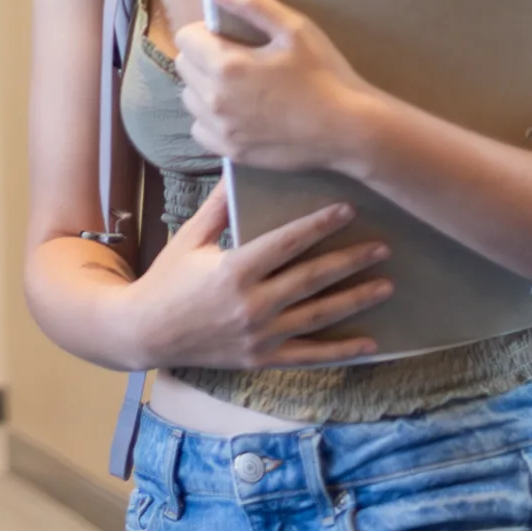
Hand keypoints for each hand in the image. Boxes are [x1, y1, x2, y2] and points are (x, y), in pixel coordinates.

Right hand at [127, 182, 393, 369]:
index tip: (347, 211)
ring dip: (356, 300)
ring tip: (386, 285)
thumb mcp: (188, 239)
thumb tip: (237, 171)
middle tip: (382, 247)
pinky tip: (370, 343)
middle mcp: (252, 304)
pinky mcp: (262, 358)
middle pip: (313, 279)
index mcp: (234, 270)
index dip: (319, 226)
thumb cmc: (166, 280)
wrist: (145, 331)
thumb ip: (216, 209)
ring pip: (319, 316)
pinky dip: (341, 351)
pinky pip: (309, 356)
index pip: (287, 243)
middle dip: (351, 261)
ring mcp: (260, 335)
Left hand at [174, 0, 383, 172]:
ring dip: (204, 87)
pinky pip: (200, 129)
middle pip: (184, 67)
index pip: (185, 38)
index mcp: (226, 65)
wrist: (349, 129)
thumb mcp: (294, 29)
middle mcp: (214, 99)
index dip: (205, 32)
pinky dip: (211, 119)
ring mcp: (221, 129)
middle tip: (236, 58)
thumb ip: (251, 3)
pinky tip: (237, 112)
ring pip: (190, 98)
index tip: (228, 36)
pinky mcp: (231, 151)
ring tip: (237, 86)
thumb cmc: (324, 74)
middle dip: (202, 56)